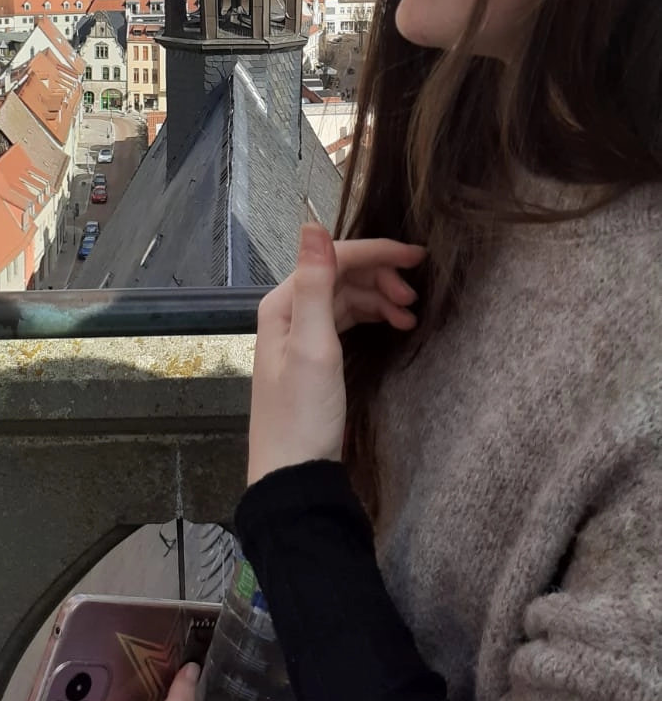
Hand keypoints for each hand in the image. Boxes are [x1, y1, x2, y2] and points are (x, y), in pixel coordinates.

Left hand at [247, 225, 423, 485]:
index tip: (419, 258)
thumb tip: (311, 222)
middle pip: (340, 275)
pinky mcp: (314, 360)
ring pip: (346, 298)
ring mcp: (300, 337)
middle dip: (381, 277)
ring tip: (411, 315)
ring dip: (379, 298)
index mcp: (282, 303)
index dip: (376, 252)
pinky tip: (394, 325)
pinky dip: (372, 317)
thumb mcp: (313, 345)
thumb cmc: (304, 413)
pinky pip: (346, 322)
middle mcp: (288, 313)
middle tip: (415, 297)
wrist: (294, 478)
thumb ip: (315, 283)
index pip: (333, 258)